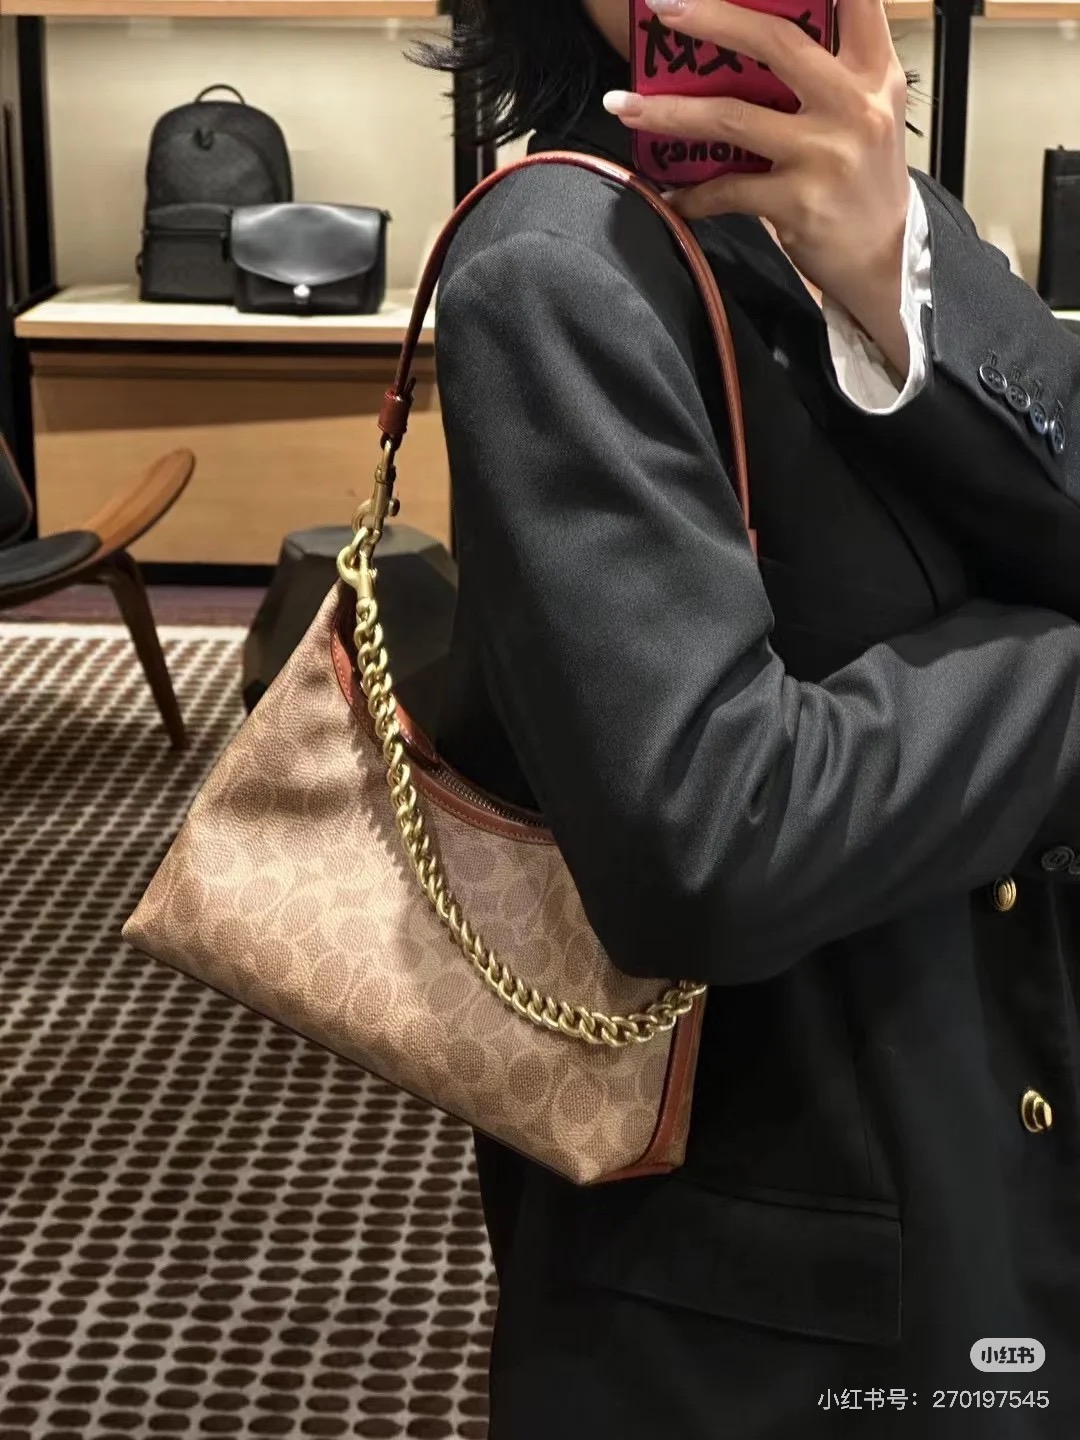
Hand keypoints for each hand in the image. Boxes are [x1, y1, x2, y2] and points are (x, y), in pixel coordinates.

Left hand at [604, 0, 911, 372]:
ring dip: (668, 110)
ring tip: (623, 105)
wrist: (887, 258)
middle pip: (775, 41)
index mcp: (874, 71)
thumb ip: (828, 71)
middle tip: (662, 6)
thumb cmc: (866, 178)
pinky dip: (692, 195)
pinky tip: (669, 195)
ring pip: (731, 116)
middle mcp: (853, 103)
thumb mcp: (868, 111)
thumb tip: (747, 41)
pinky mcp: (798, 202)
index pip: (854, 0)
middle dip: (711, 18)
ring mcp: (825, 153)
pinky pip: (727, 190)